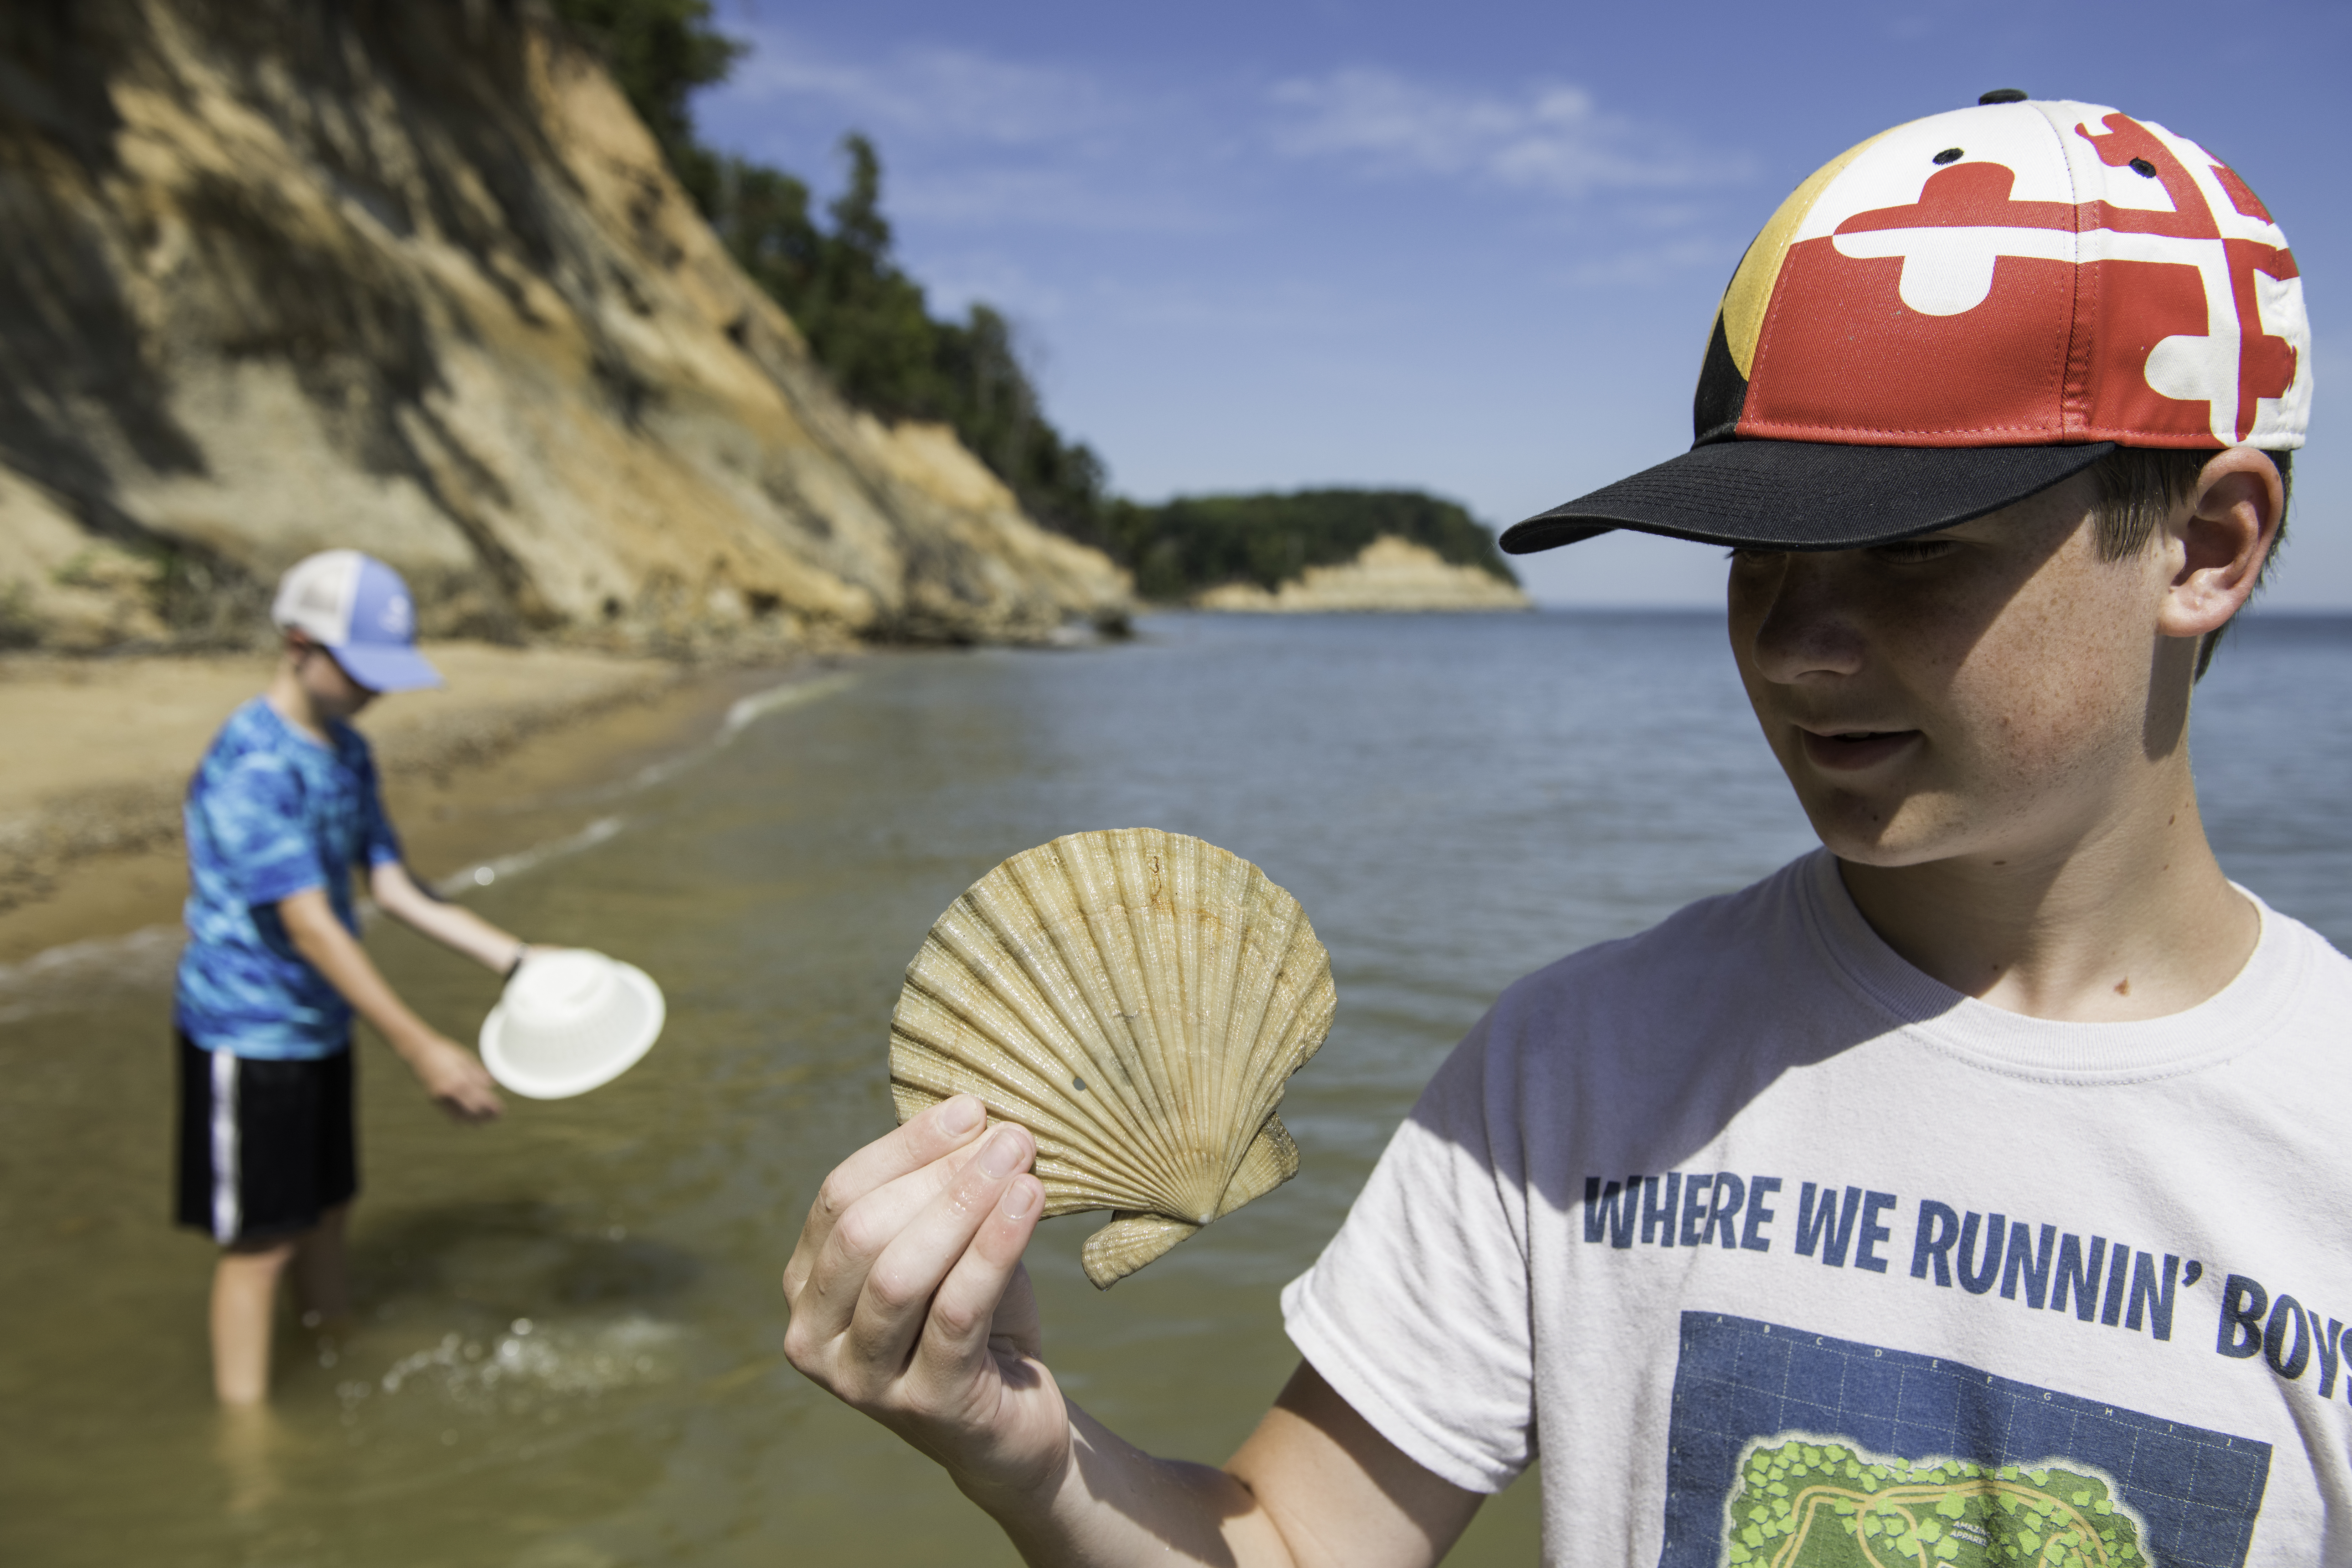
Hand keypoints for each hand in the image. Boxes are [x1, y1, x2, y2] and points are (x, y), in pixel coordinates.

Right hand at [406, 1033, 504, 1122]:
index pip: (481, 1100)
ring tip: (485, 1120)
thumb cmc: (443, 1051)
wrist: (417, 1051)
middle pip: (472, 1111)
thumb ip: (478, 1073)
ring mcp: (440, 1097)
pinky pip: (449, 1113)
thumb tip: (492, 1083)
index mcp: (459, 1080)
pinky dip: (461, 1118)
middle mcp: (449, 1092)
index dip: (492, 1107)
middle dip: (485, 1116)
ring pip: (460, 1117)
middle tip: (496, 1116)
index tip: (501, 1111)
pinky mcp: (433, 1099)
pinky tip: (469, 1118)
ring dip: (474, 1120)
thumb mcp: (464, 1058)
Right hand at [782, 1095, 1065, 1503]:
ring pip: (900, 1274)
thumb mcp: (951, 1249)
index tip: (970, 1107)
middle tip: (1008, 1135)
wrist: (1012, 1425)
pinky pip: (955, 1312)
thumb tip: (976, 1117)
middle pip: (863, 1231)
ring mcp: (861, 1381)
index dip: (904, 1146)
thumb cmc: (977, 1323)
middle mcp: (813, 1338)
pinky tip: (1029, 1202)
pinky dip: (994, 1247)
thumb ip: (944, 1194)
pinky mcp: (923, 1405)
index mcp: (806, 1287)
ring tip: (1020, 1160)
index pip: (839, 1196)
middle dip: (937, 1173)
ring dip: (965, 1204)